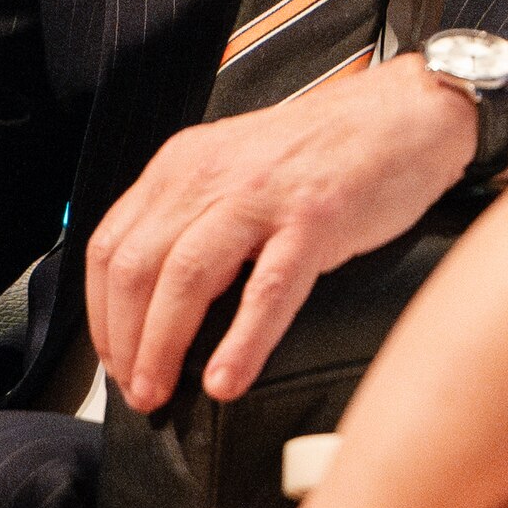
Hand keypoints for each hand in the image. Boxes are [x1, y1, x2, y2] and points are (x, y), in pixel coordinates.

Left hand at [83, 55, 477, 409]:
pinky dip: (240, 342)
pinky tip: (226, 380)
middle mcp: (210, 175)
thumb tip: (159, 303)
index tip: (114, 358)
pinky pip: (266, 290)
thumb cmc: (327, 154)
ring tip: (161, 393)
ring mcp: (261, 196)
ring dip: (163, 346)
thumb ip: (195, 220)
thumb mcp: (238, 172)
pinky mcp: (315, 219)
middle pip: (135, 268)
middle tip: (137, 390)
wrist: (406, 115)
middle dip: (125, 341)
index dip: (101, 314)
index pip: (109, 245)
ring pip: (184, 279)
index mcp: (183, 166)